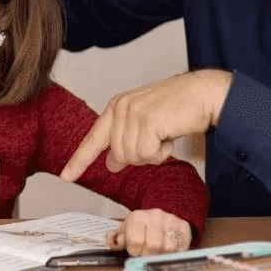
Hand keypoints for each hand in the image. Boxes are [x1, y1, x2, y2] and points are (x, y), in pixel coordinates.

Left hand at [60, 69, 232, 180]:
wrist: (204, 94)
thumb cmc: (179, 108)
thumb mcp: (146, 125)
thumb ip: (126, 140)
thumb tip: (112, 163)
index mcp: (117, 108)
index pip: (93, 139)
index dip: (79, 160)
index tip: (67, 176)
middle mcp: (120, 108)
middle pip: (118, 155)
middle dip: (141, 155)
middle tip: (158, 139)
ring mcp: (132, 114)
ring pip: (132, 157)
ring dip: (153, 154)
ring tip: (165, 134)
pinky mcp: (147, 121)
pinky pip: (148, 155)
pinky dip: (162, 153)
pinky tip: (170, 136)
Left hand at [107, 210, 190, 254]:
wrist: (160, 216)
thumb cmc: (140, 229)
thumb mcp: (126, 232)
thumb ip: (116, 240)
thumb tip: (113, 240)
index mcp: (137, 217)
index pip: (135, 241)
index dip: (135, 251)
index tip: (136, 251)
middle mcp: (155, 216)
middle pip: (153, 247)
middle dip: (148, 255)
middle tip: (147, 253)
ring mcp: (171, 220)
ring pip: (168, 248)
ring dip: (162, 254)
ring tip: (158, 251)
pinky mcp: (183, 227)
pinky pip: (180, 247)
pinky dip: (174, 252)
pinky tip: (169, 249)